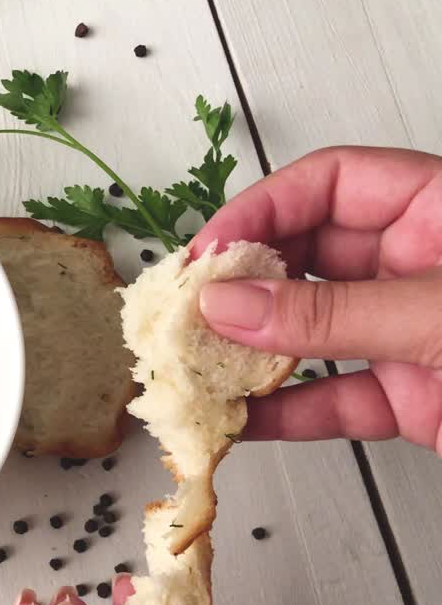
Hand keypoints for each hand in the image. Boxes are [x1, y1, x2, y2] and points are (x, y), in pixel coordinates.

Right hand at [190, 146, 441, 454]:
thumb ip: (331, 314)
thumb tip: (231, 306)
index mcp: (440, 209)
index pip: (328, 185)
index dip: (259, 209)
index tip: (208, 253)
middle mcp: (419, 264)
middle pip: (305, 258)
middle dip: (242, 287)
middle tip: (187, 316)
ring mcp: (414, 333)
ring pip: (310, 334)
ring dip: (252, 354)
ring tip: (198, 368)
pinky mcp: (414, 398)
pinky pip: (333, 398)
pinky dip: (287, 413)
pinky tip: (245, 420)